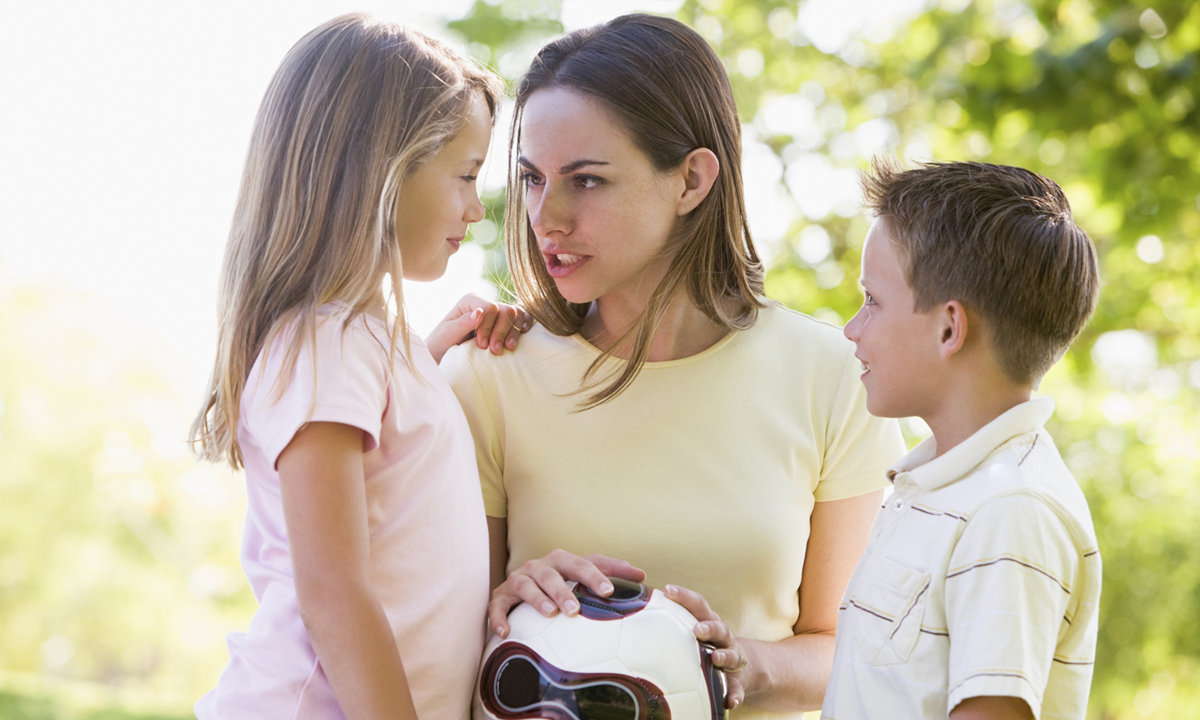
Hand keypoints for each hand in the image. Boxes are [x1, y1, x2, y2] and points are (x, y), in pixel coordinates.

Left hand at [426, 293, 533, 362]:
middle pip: (505, 310)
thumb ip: (463, 323)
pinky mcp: (505, 323)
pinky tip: (523, 334)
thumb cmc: (442, 344)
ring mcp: (497, 313)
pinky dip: (526, 324)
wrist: (443, 355)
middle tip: (495, 351)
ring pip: (516, 314)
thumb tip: (480, 312)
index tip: (482, 345)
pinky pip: (522, 318)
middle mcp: (486, 304)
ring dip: (514, 332)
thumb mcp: (447, 334)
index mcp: (470, 301)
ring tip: (509, 348)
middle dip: (502, 331)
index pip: (489, 307)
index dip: (488, 326)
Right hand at [488, 550, 644, 637]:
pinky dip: (499, 617)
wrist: (519, 584)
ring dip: (537, 599)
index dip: (595, 576)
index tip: (609, 592)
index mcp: (561, 560)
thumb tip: (642, 576)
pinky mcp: (500, 595)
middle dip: (563, 590)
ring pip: (526, 586)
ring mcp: (518, 579)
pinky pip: (496, 605)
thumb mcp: (582, 573)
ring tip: (550, 613)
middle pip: (551, 574)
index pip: (581, 564)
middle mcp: (539, 566)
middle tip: (575, 609)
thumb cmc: (559, 580)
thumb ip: (610, 571)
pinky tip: (506, 632)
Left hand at [665, 584, 747, 710]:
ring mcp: (731, 657)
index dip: (684, 596)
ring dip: (724, 655)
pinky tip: (729, 701)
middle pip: (718, 627)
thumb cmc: (704, 644)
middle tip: (697, 629)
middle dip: (709, 627)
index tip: (668, 590)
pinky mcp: (736, 681)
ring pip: (731, 654)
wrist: (738, 665)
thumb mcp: (692, 630)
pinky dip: (734, 694)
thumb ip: (669, 624)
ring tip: (716, 658)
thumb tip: (630, 616)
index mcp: (708, 621)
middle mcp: (722, 637)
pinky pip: (737, 689)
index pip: (698, 604)